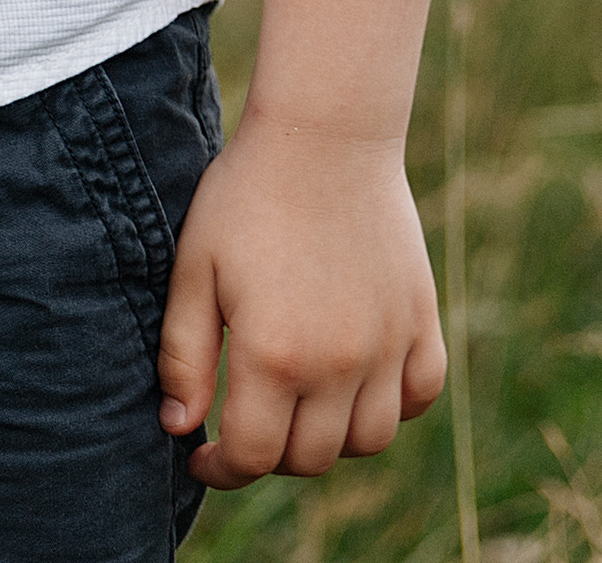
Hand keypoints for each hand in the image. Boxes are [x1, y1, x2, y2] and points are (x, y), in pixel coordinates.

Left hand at [157, 114, 446, 489]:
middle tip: (249, 419)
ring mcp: (388, 343)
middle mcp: (338, 362)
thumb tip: (180, 427)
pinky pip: (419, 395)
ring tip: (301, 403)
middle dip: (270, 452)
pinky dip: (393, 403)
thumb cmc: (247, 196)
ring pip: (368, 440)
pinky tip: (358, 379)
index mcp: (274, 354)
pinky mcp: (420, 318)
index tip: (204, 453)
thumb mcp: (194, 269)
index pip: (252, 457)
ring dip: (331, 437)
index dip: (222, 468)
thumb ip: (183, 356)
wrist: (323, 133)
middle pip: (309, 458)